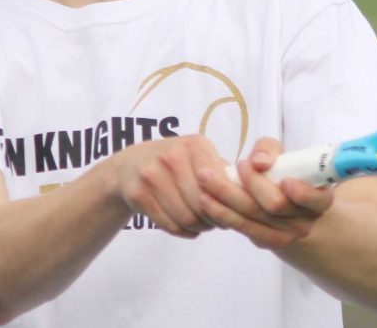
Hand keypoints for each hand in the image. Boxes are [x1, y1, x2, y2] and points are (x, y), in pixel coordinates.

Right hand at [110, 135, 227, 239]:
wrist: (130, 165)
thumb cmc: (176, 163)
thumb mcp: (199, 156)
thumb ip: (223, 173)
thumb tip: (246, 198)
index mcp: (195, 144)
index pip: (219, 184)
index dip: (227, 203)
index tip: (228, 209)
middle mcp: (172, 156)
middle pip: (202, 204)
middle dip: (213, 219)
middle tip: (216, 223)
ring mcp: (152, 174)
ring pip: (186, 217)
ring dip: (198, 227)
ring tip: (202, 224)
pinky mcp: (138, 194)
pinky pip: (169, 225)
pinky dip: (183, 231)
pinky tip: (186, 227)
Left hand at [195, 137, 335, 249]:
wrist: (290, 209)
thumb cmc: (286, 173)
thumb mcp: (284, 156)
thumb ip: (271, 150)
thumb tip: (259, 162)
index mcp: (319, 199)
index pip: (316, 199)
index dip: (302, 193)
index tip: (286, 181)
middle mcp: (305, 221)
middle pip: (275, 205)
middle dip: (252, 183)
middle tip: (234, 164)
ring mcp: (285, 236)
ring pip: (252, 217)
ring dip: (226, 196)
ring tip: (205, 178)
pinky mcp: (264, 241)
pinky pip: (241, 227)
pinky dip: (221, 213)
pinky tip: (205, 199)